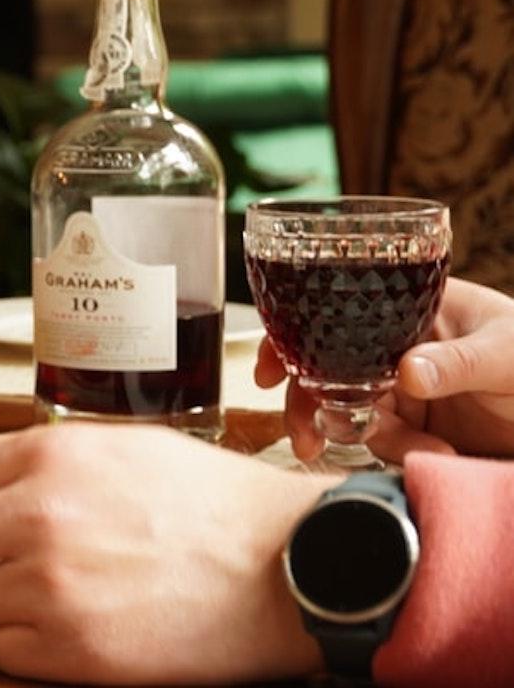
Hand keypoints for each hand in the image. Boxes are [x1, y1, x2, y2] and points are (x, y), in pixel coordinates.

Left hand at [0, 424, 336, 684]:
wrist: (287, 568)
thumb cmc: (213, 504)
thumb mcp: (124, 449)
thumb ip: (47, 462)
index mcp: (51, 457)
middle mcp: (38, 518)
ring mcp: (50, 590)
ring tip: (39, 596)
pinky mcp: (72, 654)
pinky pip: (0, 652)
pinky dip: (23, 645)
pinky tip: (66, 628)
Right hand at [256, 277, 513, 462]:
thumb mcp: (511, 354)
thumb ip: (460, 361)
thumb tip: (406, 372)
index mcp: (415, 305)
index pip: (338, 309)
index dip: (295, 334)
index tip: (272, 367)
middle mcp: (399, 343)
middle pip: (329, 366)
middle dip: (310, 402)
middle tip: (306, 435)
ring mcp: (405, 387)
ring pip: (352, 409)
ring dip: (371, 436)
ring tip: (421, 452)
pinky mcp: (418, 427)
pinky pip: (383, 440)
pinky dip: (400, 454)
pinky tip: (436, 456)